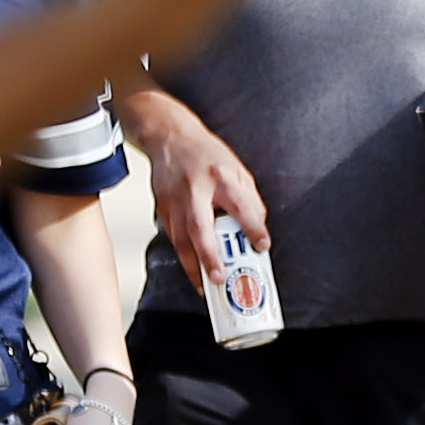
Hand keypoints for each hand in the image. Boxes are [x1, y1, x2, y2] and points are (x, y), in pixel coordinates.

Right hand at [126, 91, 269, 266]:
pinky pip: (174, 238)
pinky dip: (184, 258)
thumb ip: (249, 198)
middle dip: (210, 255)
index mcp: (219, 175)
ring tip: (206, 287)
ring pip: (181, 239)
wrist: (169, 137)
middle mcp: (194, 189)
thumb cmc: (204, 154)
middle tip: (220, 277)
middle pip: (199, 227)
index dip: (252, 226)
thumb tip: (257, 228)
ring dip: (193, 266)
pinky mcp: (162, 209)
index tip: (262, 245)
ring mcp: (174, 200)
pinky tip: (194, 272)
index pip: (239, 204)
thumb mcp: (236, 168)